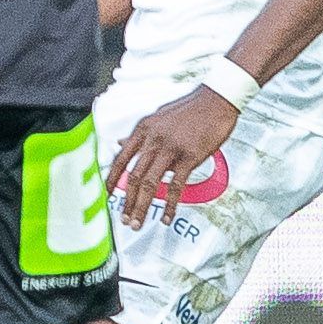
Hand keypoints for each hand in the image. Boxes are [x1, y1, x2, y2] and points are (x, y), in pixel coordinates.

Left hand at [106, 83, 240, 226]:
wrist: (216, 100)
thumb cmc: (189, 108)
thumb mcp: (158, 117)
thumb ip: (140, 134)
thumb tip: (120, 143)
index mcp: (144, 129)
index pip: (121, 158)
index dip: (111, 178)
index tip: (106, 194)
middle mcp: (153, 140)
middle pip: (133, 176)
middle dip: (126, 202)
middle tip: (124, 219)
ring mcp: (171, 149)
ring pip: (149, 184)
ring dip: (141, 207)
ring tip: (137, 223)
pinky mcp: (189, 157)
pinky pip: (175, 186)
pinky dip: (169, 205)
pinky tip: (166, 217)